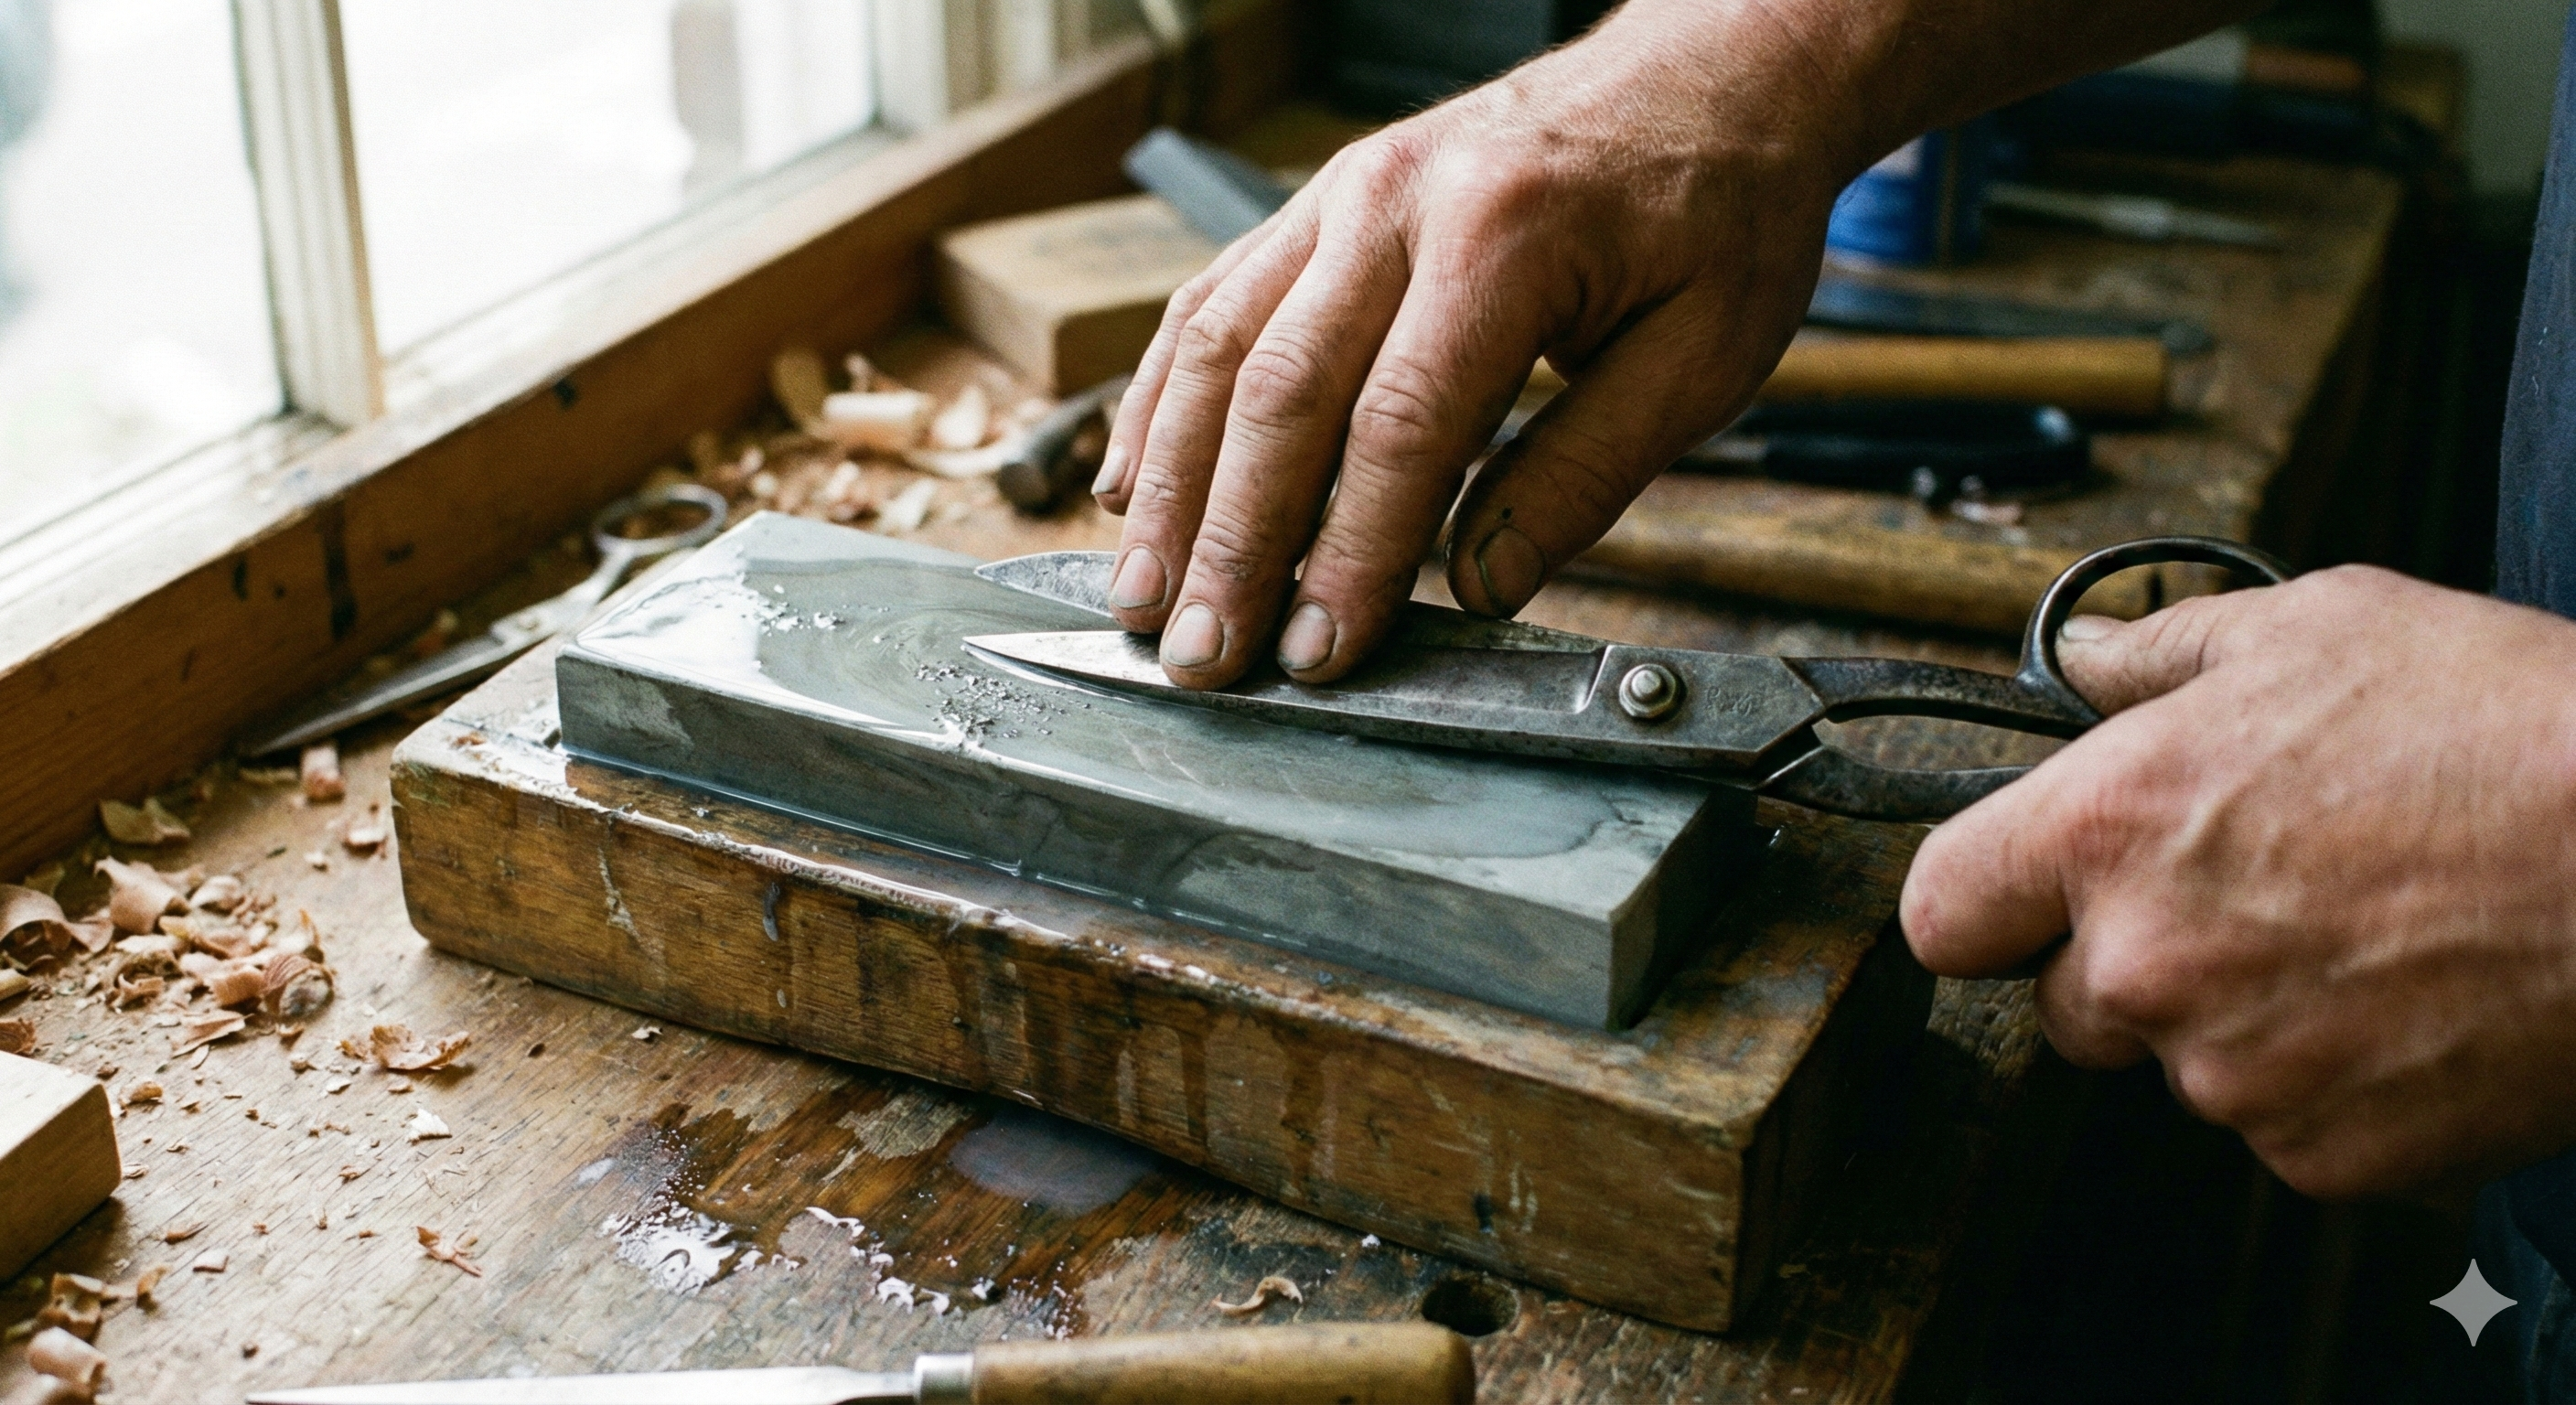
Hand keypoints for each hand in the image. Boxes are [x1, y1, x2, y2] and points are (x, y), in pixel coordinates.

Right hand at [1090, 0, 1853, 685]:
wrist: (1714, 64)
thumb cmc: (1719, 207)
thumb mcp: (1704, 354)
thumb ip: (1586, 473)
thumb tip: (1482, 588)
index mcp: (1505, 239)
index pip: (1400, 426)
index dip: (1349, 552)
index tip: (1316, 650)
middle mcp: (1397, 201)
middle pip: (1281, 394)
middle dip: (1230, 543)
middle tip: (1200, 655)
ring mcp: (1341, 194)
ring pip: (1219, 347)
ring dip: (1170, 484)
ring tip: (1140, 593)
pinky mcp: (1317, 205)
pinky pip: (1212, 302)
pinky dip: (1161, 399)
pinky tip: (1134, 484)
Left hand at [1902, 566, 2575, 1196]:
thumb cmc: (2502, 731)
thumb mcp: (2315, 627)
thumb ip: (2162, 653)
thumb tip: (2080, 660)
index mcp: (2107, 831)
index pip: (1939, 910)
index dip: (1980, 898)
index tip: (2021, 891)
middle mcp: (2143, 965)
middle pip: (2064, 1002)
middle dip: (2129, 960)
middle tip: (2253, 895)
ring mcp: (2231, 1075)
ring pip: (2183, 1064)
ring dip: (2240, 1019)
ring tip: (2365, 935)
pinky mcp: (2323, 1156)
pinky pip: (2283, 1126)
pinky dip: (2333, 1083)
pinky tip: (2411, 1005)